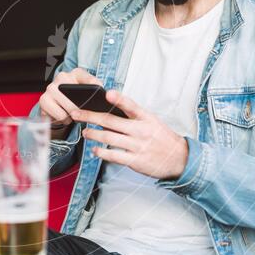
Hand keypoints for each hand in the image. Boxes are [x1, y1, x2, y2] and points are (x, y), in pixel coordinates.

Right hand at [38, 67, 103, 129]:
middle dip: (83, 109)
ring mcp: (51, 87)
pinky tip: (62, 114)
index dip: (96, 86)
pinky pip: (60, 115)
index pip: (89, 79)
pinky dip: (63, 119)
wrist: (55, 106)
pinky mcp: (43, 99)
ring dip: (73, 116)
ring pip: (70, 109)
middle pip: (79, 99)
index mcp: (76, 73)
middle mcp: (62, 77)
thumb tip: (102, 92)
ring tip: (71, 112)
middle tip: (82, 111)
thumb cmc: (73, 99)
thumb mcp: (86, 92)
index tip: (100, 90)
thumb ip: (95, 90)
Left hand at [71, 90, 187, 179]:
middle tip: (76, 113)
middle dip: (90, 116)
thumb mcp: (152, 121)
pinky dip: (102, 153)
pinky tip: (95, 150)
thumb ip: (133, 116)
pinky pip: (114, 156)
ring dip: (93, 134)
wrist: (178, 158)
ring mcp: (137, 146)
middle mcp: (141, 130)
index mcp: (146, 118)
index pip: (131, 105)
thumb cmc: (161, 137)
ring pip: (109, 138)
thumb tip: (109, 110)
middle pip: (111, 122)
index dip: (119, 99)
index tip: (107, 93)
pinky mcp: (135, 161)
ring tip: (84, 132)